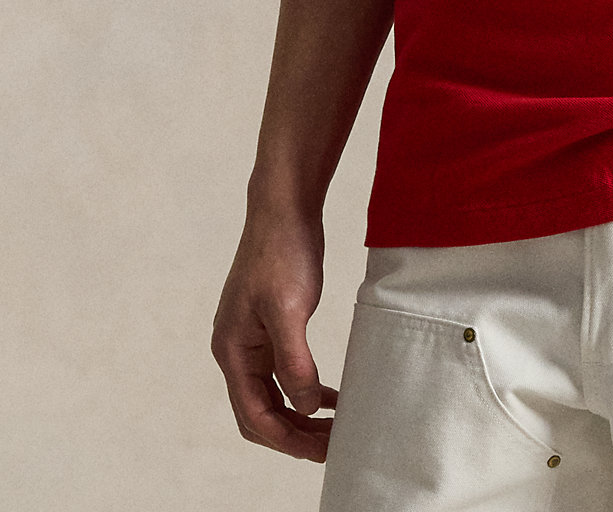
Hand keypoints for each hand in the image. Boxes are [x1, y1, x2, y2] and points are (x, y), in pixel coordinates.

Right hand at [211, 204, 337, 461]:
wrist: (284, 207)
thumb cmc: (282, 252)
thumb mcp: (290, 308)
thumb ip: (294, 361)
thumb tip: (304, 406)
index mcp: (232, 350)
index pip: (254, 415)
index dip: (287, 439)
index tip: (322, 451)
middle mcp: (236, 350)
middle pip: (260, 412)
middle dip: (294, 435)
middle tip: (333, 446)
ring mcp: (251, 339)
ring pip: (273, 395)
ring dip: (301, 415)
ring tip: (335, 428)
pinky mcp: (270, 326)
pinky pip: (283, 372)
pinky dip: (304, 388)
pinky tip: (330, 396)